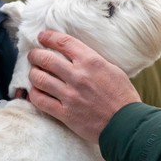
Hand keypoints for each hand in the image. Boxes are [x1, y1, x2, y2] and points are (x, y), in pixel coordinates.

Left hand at [27, 30, 140, 144]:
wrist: (126, 124)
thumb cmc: (123, 97)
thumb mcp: (113, 70)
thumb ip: (94, 62)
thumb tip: (78, 56)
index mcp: (91, 62)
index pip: (63, 42)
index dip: (49, 37)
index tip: (42, 36)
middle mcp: (78, 76)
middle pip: (45, 58)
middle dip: (35, 55)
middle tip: (33, 56)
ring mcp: (69, 95)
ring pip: (39, 78)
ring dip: (33, 74)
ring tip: (34, 73)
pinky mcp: (65, 113)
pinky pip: (40, 100)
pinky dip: (34, 94)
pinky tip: (36, 92)